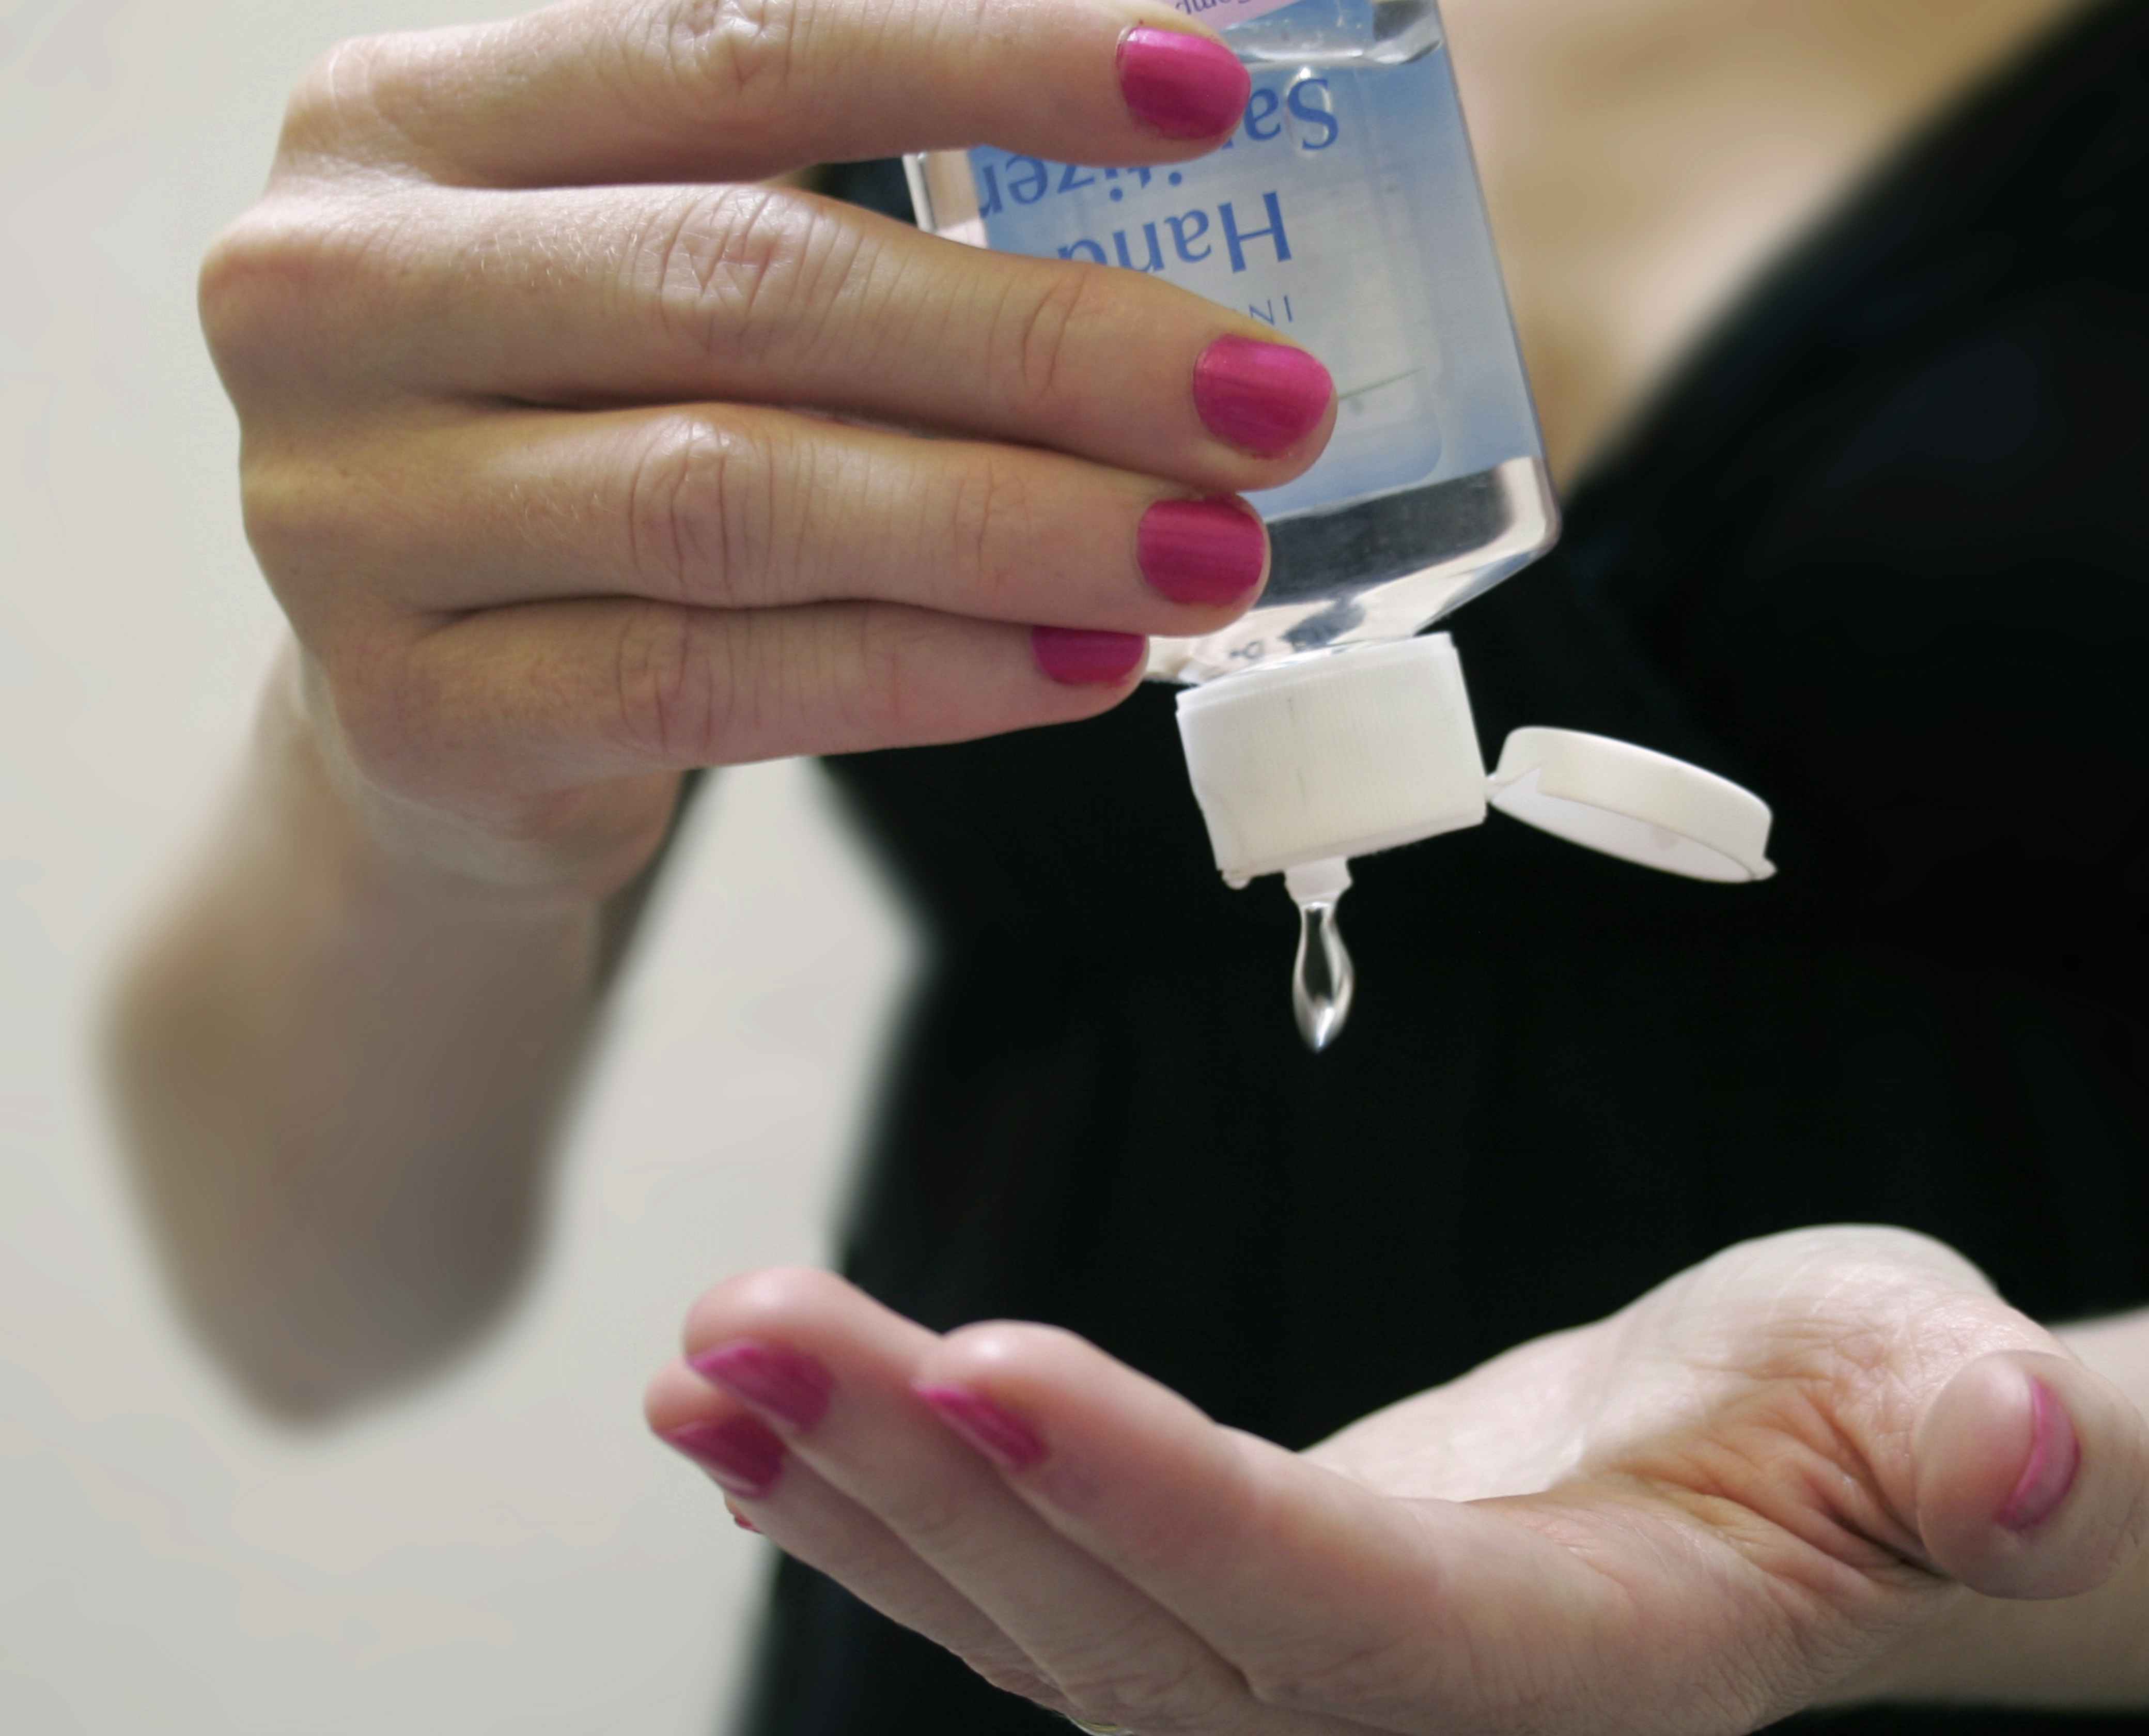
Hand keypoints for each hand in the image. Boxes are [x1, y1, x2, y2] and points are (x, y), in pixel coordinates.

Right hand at [202, 0, 1332, 903]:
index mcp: (411, 120)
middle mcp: (339, 295)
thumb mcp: (663, 278)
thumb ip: (838, 210)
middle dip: (1047, 346)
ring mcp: (349, 514)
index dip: (985, 62)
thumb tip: (1172, 147)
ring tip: (1214, 551)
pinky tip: (1085, 663)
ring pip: (741, 499)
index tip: (1204, 89)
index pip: (735, 48)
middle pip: (752, 288)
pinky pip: (716, 682)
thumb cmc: (593, 444)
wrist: (428, 708)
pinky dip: (928, 673)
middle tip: (1265, 402)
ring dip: (1018, 526)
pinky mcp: (419, 712)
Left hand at [645, 1228, 2148, 1735]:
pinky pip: (1042, 1603)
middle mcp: (1428, 1732)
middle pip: (1148, 1624)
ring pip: (1054, 1628)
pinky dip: (891, 1520)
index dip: (1162, 1503)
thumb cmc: (1884, 1412)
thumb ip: (2003, 1449)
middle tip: (750, 1321)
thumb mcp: (1960, 1384)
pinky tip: (759, 1438)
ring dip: (863, 1498)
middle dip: (935, 1476)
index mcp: (1595, 1665)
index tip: (979, 1369)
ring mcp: (1322, 1709)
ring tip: (702, 1365)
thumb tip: (2037, 1452)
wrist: (1809, 1481)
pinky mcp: (1252, 1644)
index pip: (1342, 1602)